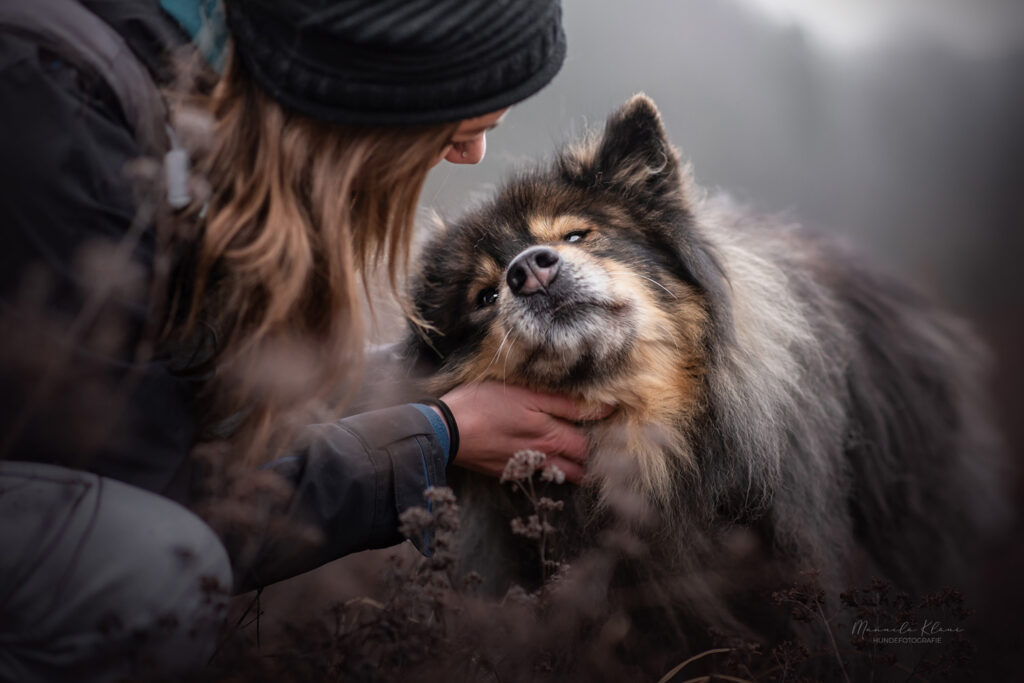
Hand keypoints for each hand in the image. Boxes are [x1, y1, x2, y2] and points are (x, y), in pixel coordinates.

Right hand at [439, 382, 613, 483]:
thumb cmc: (484, 405)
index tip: (619, 429)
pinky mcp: (508, 473)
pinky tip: (549, 458)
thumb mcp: (527, 395)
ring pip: (562, 475)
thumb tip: (605, 407)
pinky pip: (539, 476)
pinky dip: (551, 470)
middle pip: (581, 466)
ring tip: (583, 454)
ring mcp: (526, 469)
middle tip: (607, 445)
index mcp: (553, 438)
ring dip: (576, 468)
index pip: (592, 446)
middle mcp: (544, 459)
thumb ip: (566, 404)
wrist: (445, 432)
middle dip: (596, 459)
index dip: (608, 439)